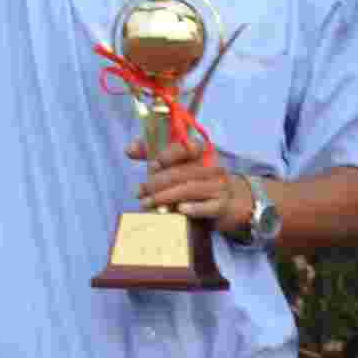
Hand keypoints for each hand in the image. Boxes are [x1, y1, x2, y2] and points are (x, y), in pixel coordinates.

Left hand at [132, 142, 250, 227]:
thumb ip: (153, 153)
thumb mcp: (178, 163)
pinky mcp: (221, 205)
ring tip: (147, 204)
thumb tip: (128, 149)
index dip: (168, 155)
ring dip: (165, 197)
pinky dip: (194, 208)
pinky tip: (180, 210)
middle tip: (140, 192)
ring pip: (189, 189)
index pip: (186, 147)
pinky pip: (208, 207)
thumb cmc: (196, 179)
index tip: (152, 165)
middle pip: (181, 173)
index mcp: (202, 151)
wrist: (229, 200)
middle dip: (156, 183)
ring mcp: (219, 186)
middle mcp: (212, 166)